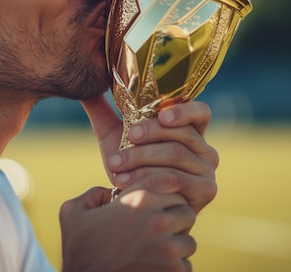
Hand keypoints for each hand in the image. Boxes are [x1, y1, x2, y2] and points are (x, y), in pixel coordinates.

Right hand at [60, 184, 196, 271]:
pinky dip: (173, 267)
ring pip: (188, 239)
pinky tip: (153, 266)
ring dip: (175, 244)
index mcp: (138, 199)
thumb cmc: (78, 250)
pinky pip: (186, 263)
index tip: (156, 202)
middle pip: (186, 210)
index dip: (164, 191)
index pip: (170, 181)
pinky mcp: (174, 271)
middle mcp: (158, 220)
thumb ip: (95, 193)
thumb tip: (112, 192)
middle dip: (173, 218)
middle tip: (157, 229)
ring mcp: (169, 248)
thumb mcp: (73, 211)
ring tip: (154, 250)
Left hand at [81, 95, 218, 212]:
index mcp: (190, 130)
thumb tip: (83, 87)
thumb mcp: (115, 136)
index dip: (184, 110)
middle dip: (152, 133)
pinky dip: (148, 178)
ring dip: (142, 158)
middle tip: (128, 136)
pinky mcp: (205, 190)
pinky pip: (177, 179)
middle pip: (183, 134)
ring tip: (116, 164)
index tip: (160, 114)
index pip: (200, 111)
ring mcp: (207, 170)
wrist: (132, 204)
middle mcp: (204, 148)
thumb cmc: (128, 166)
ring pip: (177, 155)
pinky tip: (126, 182)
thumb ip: (103, 111)